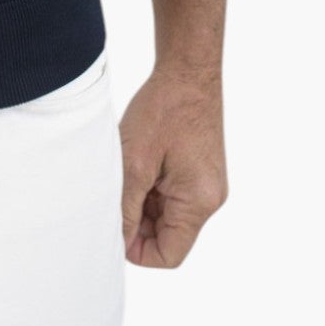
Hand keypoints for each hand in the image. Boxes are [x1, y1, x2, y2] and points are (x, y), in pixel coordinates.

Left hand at [116, 66, 228, 266]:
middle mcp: (209, 199)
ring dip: (142, 201)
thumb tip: (118, 242)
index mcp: (198, 202)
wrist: (188, 71)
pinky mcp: (201, 170)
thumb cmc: (163, 110)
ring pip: (167, 214)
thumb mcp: (135, 163)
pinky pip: (173, 194)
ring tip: (127, 171)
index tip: (115, 226)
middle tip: (116, 191)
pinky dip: (151, 186)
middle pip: (168, 235)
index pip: (169, 255)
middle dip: (138, 221)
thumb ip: (126, 208)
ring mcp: (207, 184)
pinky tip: (138, 162)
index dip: (138, 250)